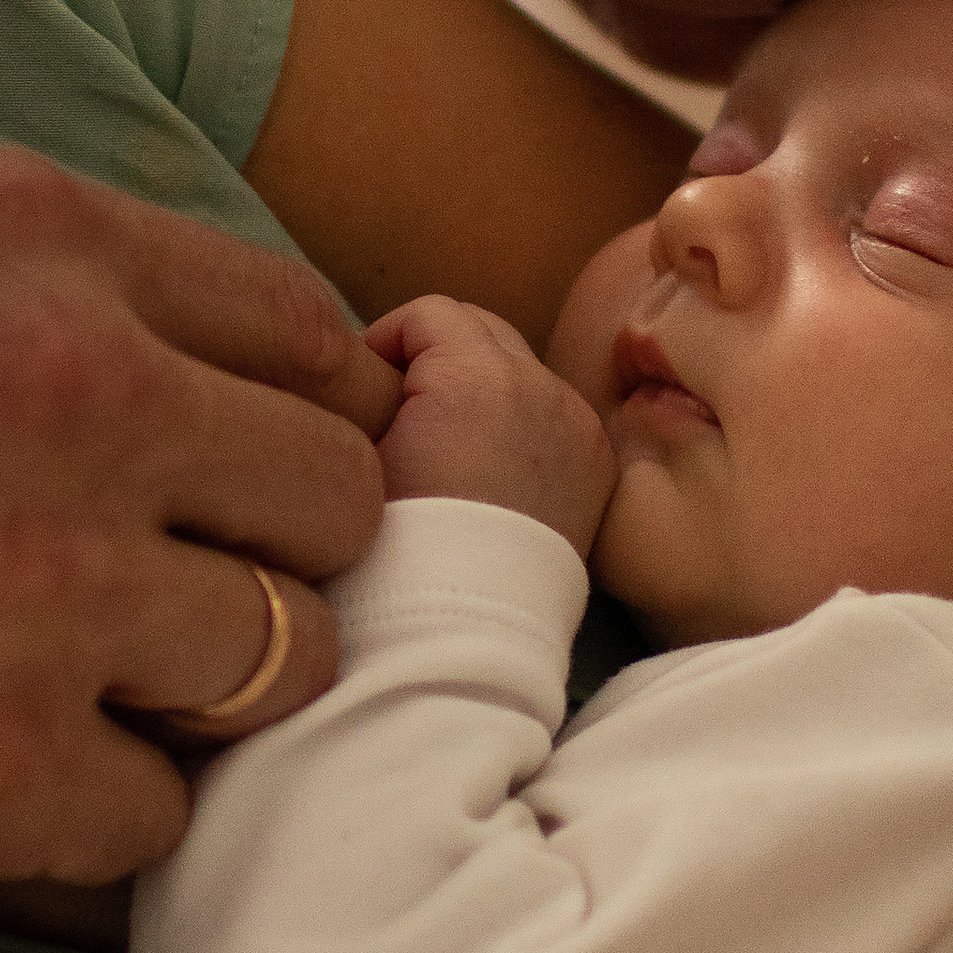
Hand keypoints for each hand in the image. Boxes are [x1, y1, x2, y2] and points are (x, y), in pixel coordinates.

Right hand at [0, 147, 398, 917]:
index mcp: (41, 245)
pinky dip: (88, 819)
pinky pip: (159, 817)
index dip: (294, 419)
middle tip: (172, 597)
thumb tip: (228, 361)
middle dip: (272, 558)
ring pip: (285, 663)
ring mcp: (48, 592)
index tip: (243, 477)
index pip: (308, 331)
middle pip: (336, 500)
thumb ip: (54, 287)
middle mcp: (79, 397)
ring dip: (196, 694)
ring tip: (72, 690)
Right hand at [365, 294, 615, 553]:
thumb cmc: (386, 552)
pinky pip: (552, 415)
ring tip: (441, 450)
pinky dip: (519, 426)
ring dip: (480, 390)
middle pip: (482, 329)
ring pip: (520, 370)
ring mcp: (578, 426)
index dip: (385, 343)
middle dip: (437, 358)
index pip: (428, 313)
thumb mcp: (354, 453)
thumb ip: (366, 391)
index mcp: (476, 377)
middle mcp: (542, 388)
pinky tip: (487, 477)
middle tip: (396, 414)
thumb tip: (369, 373)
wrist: (460, 639)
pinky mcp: (598, 465)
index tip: (359, 390)